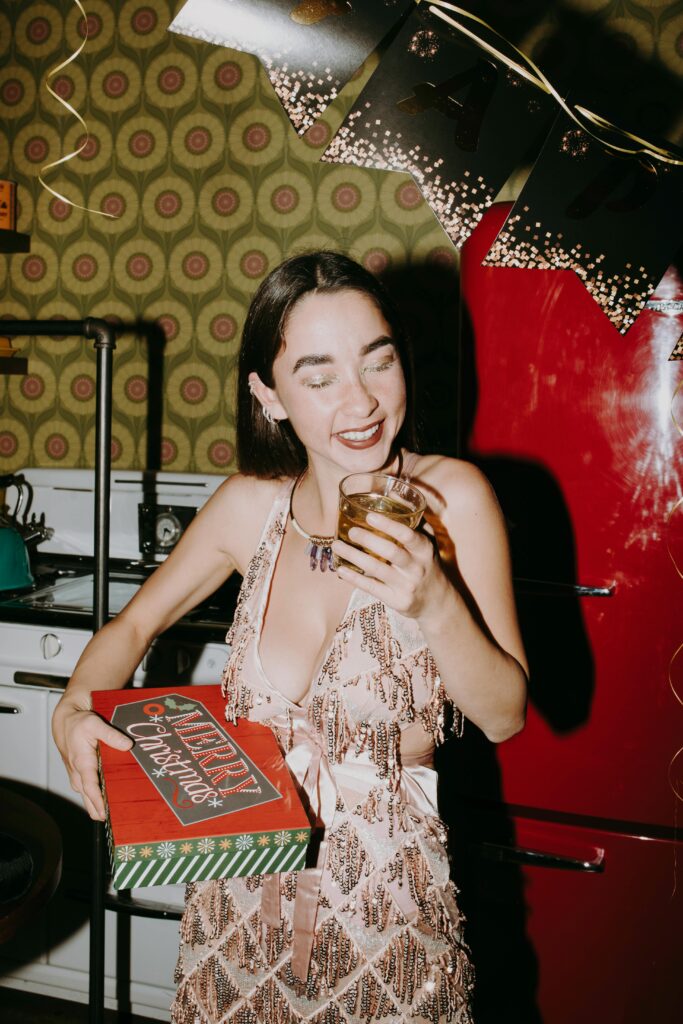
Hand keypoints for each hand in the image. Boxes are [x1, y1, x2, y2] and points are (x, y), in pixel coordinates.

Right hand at [52, 694, 132, 820]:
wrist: (65, 721)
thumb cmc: (78, 723)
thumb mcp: (95, 724)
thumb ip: (111, 735)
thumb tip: (128, 745)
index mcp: (82, 762)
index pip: (90, 787)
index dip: (97, 802)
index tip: (104, 814)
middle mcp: (78, 772)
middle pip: (87, 798)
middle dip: (97, 811)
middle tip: (111, 823)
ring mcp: (77, 774)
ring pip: (86, 796)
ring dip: (95, 806)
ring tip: (110, 818)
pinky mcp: (79, 773)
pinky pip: (86, 790)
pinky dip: (93, 798)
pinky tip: (105, 802)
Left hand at [332, 511, 449, 619]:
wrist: (437, 602)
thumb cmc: (426, 565)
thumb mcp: (426, 542)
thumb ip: (412, 519)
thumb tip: (392, 492)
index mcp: (425, 550)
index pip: (408, 536)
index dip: (389, 525)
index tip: (370, 516)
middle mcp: (417, 568)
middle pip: (391, 552)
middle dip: (368, 540)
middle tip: (351, 531)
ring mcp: (406, 586)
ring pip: (377, 569)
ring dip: (354, 556)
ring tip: (337, 545)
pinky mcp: (396, 600)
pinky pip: (371, 588)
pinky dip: (354, 578)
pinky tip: (340, 569)